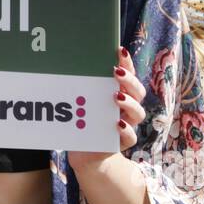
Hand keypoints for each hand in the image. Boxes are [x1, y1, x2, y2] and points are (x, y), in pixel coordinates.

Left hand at [68, 47, 144, 170]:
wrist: (85, 152)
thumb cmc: (84, 121)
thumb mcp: (83, 101)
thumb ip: (82, 86)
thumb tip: (65, 62)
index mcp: (121, 93)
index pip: (129, 75)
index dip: (127, 63)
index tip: (119, 50)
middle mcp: (128, 108)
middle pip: (138, 92)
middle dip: (129, 80)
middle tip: (116, 72)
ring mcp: (128, 125)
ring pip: (138, 113)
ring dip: (129, 103)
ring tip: (117, 96)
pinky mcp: (122, 142)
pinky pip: (130, 137)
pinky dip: (126, 130)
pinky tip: (117, 124)